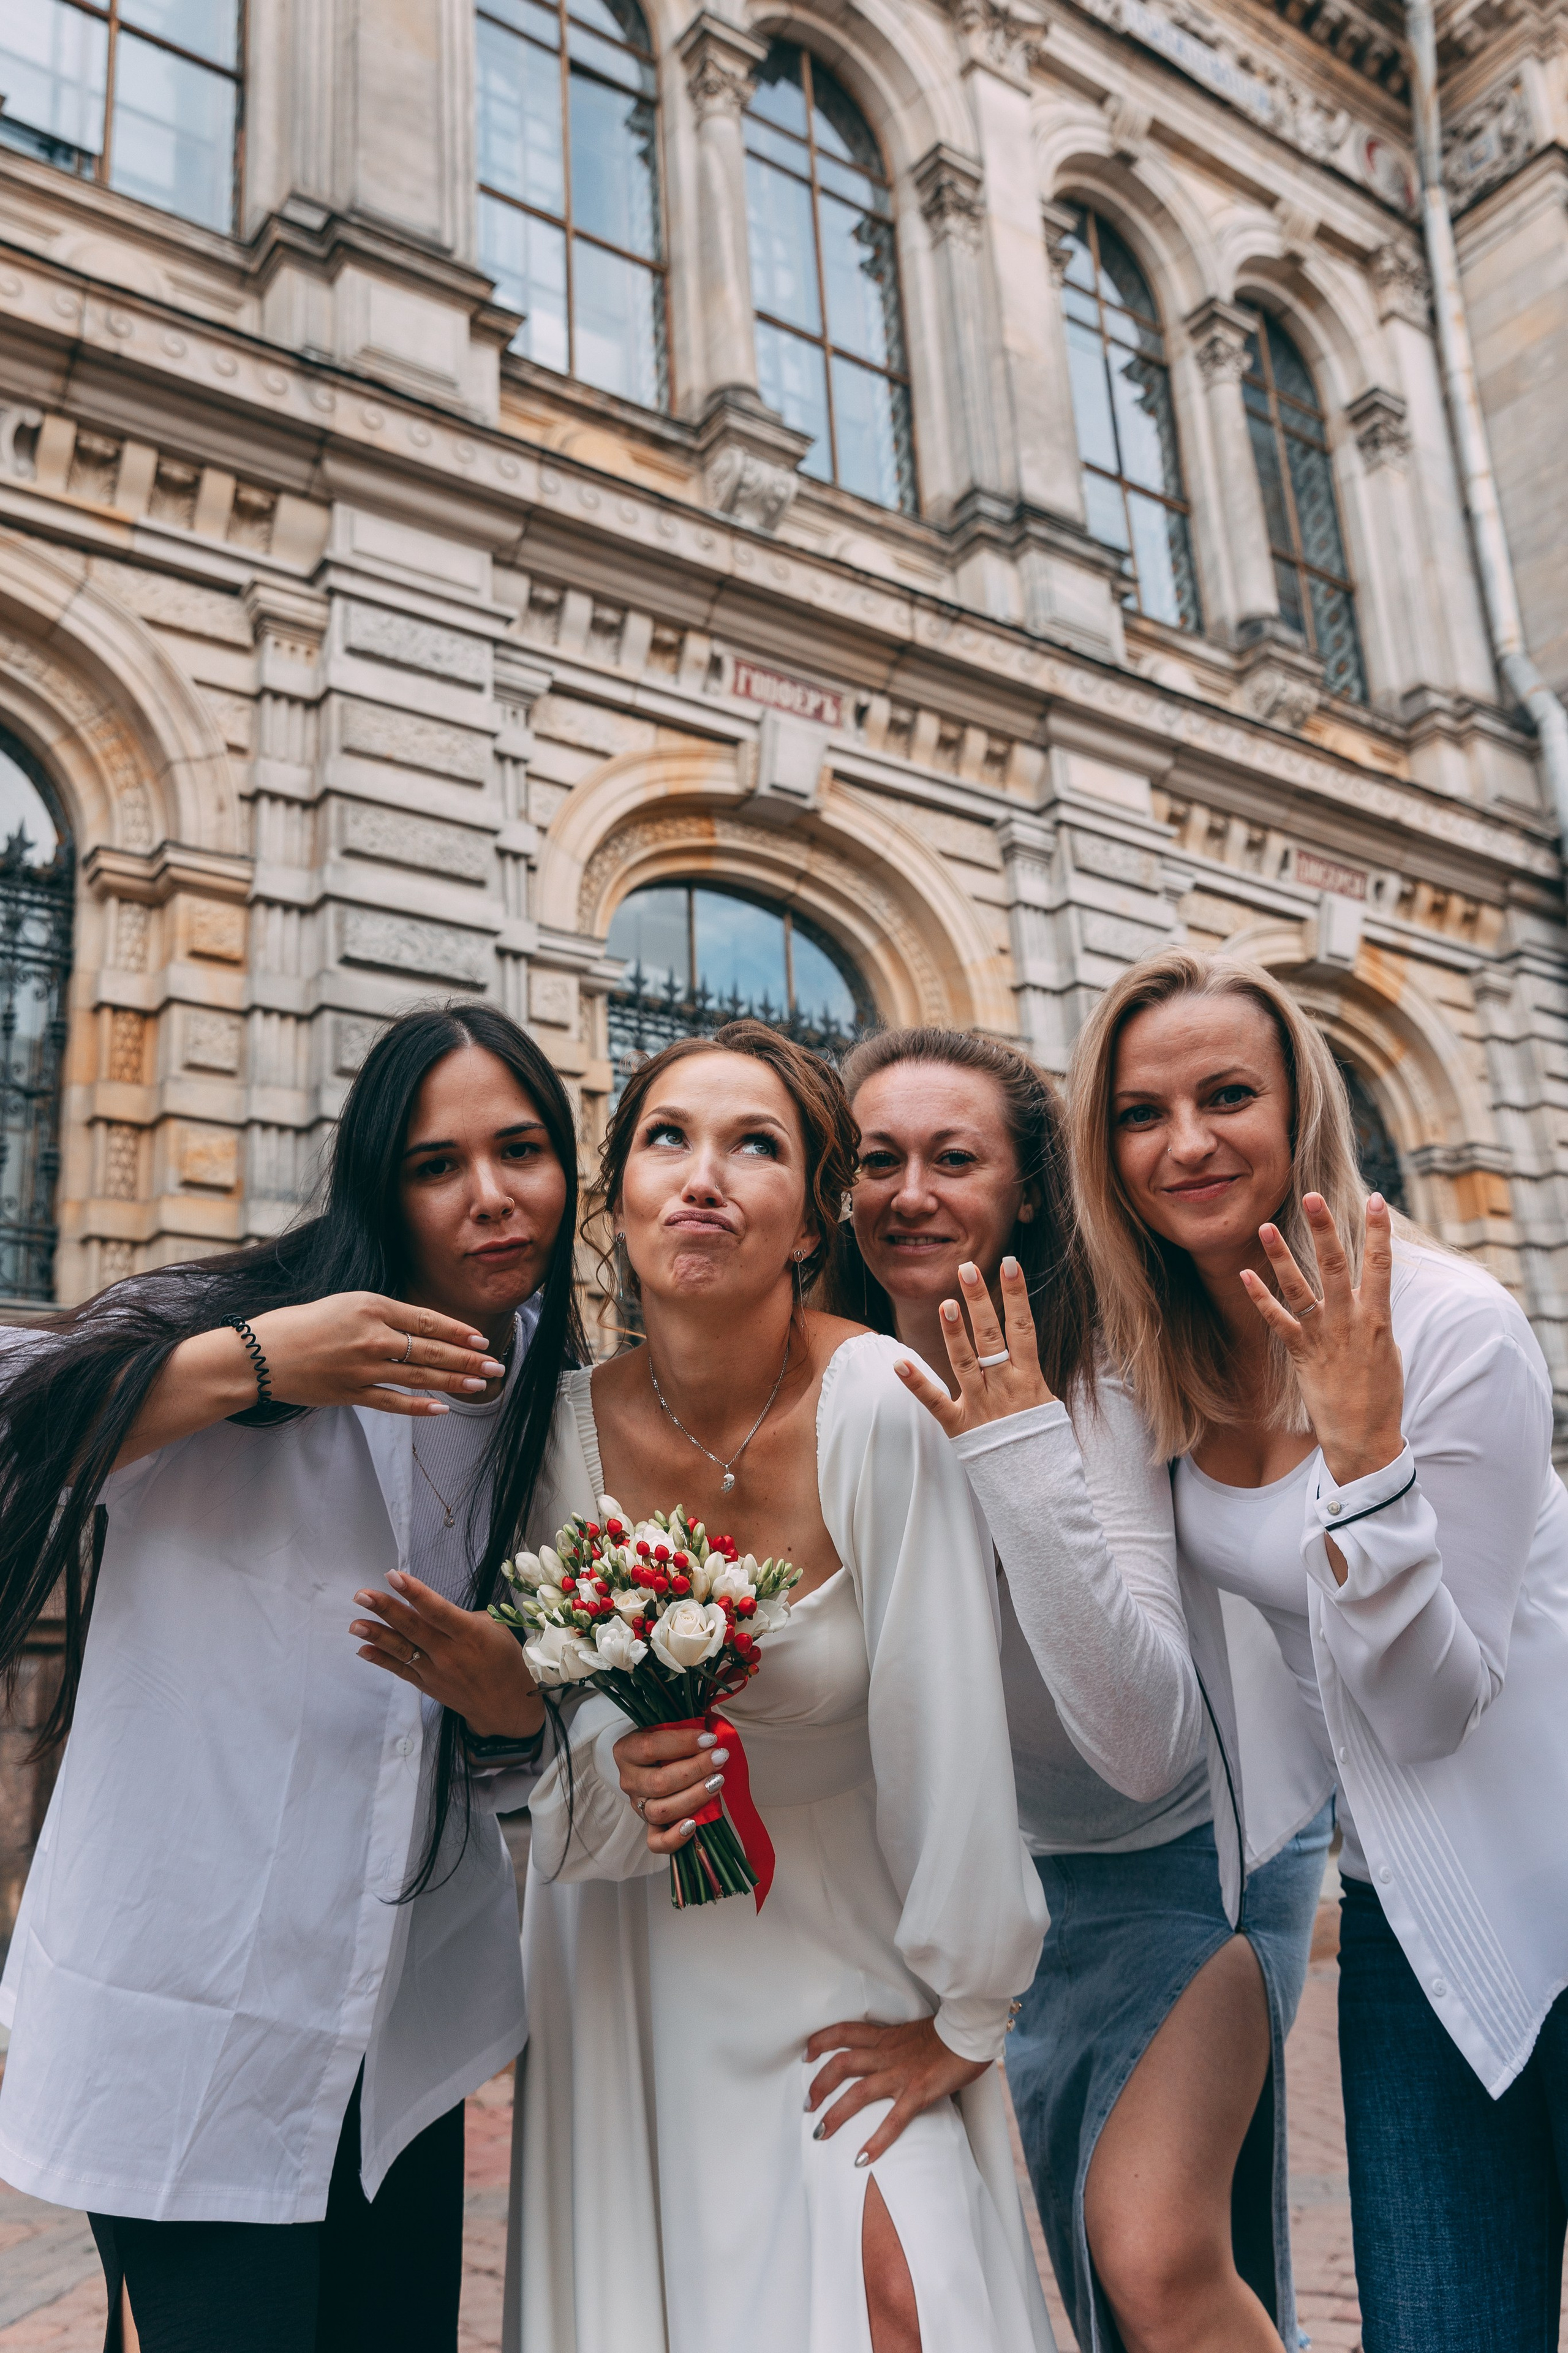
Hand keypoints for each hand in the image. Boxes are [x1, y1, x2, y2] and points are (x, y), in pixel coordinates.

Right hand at [251, 1293, 505, 1417]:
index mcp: (371, 1305)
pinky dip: (420, 1406)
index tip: (480, 1338)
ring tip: (481, 1383)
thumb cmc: (299, 1324)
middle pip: (432, 1348)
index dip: (458, 1330)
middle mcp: (372, 1336)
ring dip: (455, 1381)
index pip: (427, 1319)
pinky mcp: (351, 1394)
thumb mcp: (344, 1304)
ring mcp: (363, 1367)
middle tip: (496, 1365)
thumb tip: (418, 1328)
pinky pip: (394, 1403)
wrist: (259, 1354)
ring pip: (420, 1375)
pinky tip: (442, 1408)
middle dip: (469, 1358)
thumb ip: (381, 1314)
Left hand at [352, 1569, 542, 1737]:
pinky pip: (400, 1670)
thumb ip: (461, 1617)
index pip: (437, 1610)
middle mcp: (449, 1652)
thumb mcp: (495, 1629)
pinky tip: (363, 1649)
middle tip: (362, 1595)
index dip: (414, 1593)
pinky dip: (381, 1660)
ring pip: (401, 1649)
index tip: (393, 1576)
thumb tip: (431, 1608)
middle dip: (385, 1609)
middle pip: (412, 1627)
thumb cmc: (503, 1659)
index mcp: (469, 1633)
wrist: (504, 1704)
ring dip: (376, 1635)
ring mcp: (435, 1671)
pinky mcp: (426, 1684)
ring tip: (355, 1623)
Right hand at [612, 1723, 728, 1856]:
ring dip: (694, 1797)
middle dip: (695, 1770)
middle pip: (659, 1782)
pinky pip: (656, 1842)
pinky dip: (674, 1837)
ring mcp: (637, 1805)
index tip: (709, 1739)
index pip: (651, 1747)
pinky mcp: (648, 1826)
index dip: (682, 1743)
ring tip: (717, 1782)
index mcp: (627, 1751)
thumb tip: (713, 1736)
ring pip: (661, 1810)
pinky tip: (693, 1825)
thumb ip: (684, 1729)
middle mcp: (628, 1780)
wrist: (654, 1760)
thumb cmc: (667, 1742)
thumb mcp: (669, 1727)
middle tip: (720, 1758)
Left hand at [804, 2016, 988, 2165]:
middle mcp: (888, 2053)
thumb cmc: (947, 2033)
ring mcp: (902, 2073)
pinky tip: (863, 2160)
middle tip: (807, 2105)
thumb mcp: (913, 2032)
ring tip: (819, 2134)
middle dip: (819, 2085)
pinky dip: (877, 2141)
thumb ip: (896, 2043)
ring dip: (836, 2114)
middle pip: (842, 2064)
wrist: (972, 2029)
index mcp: (886, 2036)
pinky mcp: (919, 2092)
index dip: (821, 2041)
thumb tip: (886, 2054)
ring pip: (858, 2092)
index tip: (807, 2053)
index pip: (844, 2032)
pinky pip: (894, 2120)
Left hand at [893, 1257, 1055, 1435]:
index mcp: (1030, 1379)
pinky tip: (899, 1363)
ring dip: (954, 1333)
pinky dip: (917, 1383)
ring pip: (965, 1362)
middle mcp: (1005, 1388)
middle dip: (979, 1301)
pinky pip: (935, 1403)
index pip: (1022, 1327)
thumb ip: (1030, 1374)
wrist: (1039, 1489)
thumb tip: (1024, 1347)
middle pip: (990, 1337)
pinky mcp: (960, 1427)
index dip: (1016, 1294)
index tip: (1009, 1263)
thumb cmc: (1043, 1443)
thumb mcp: (1047, 1404)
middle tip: (966, 1269)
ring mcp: (981, 1407)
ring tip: (945, 1304)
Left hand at [1241, 1191, 1404, 1508]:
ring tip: (1265, 1227)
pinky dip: (1261, 1298)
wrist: (1364, 1437)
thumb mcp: (1387, 1349)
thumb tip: (1370, 1293)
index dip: (1378, 1230)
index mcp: (1379, 1317)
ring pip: (1300, 1287)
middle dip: (1325, 1228)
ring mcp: (1324, 1336)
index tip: (1375, 1198)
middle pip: (1336, 1265)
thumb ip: (1375, 1316)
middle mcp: (1351, 1321)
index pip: (1380, 1264)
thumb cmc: (1380, 1393)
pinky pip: (1278, 1321)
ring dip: (1281, 1256)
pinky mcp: (1301, 1353)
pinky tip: (1245, 1275)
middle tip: (1312, 1195)